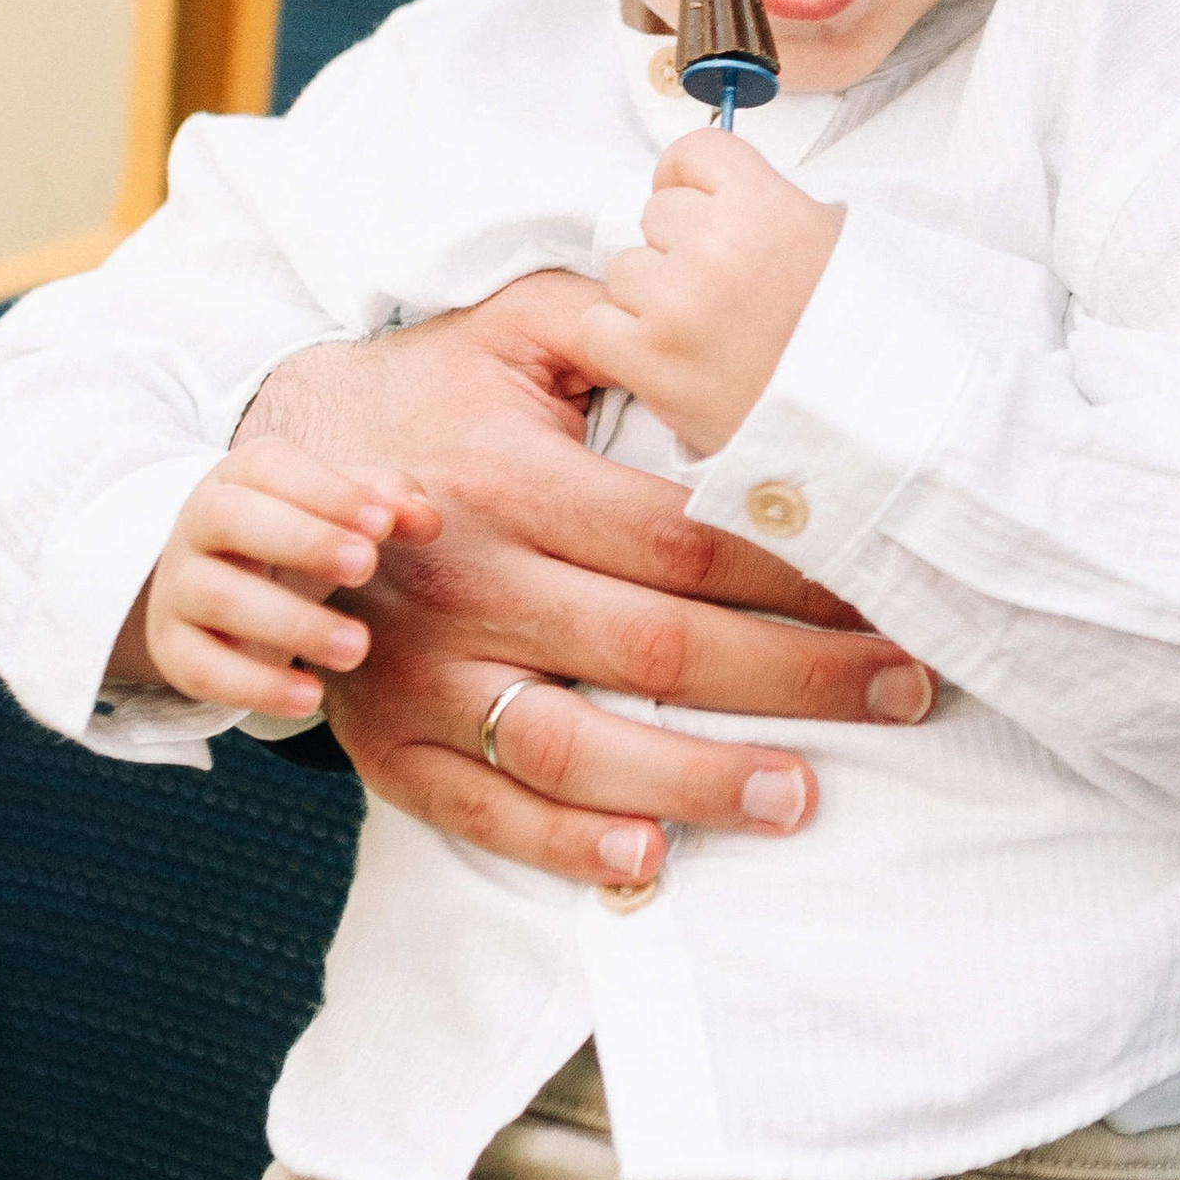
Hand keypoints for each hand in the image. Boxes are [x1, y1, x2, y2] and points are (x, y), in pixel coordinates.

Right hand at [116, 439, 439, 720]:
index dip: (325, 492)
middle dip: (303, 540)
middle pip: (231, 518)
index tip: (382, 524)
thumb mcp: (337, 513)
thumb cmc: (296, 538)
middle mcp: (197, 523)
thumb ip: (384, 505)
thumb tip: (424, 519)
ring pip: (219, 597)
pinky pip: (203, 669)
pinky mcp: (174, 649)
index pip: (269, 467)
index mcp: (241, 477)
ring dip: (291, 623)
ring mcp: (178, 587)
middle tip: (366, 565)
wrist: (214, 591)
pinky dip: (255, 687)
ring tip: (357, 647)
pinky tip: (309, 697)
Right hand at [237, 273, 932, 900]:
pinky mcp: (387, 746)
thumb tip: (724, 317)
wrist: (275, 477)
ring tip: (802, 795)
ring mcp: (420, 677)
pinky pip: (482, 813)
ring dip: (697, 782)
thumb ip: (617, 317)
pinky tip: (651, 862)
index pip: (680, 541)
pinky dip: (564, 849)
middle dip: (796, 679)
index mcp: (509, 482)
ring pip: (576, 748)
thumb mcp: (512, 328)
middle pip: (656, 649)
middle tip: (904, 691)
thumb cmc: (428, 397)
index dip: (793, 573)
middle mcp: (465, 584)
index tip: (887, 591)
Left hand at [570, 132, 845, 458]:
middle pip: (655, 214)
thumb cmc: (860, 334)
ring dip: (652, 296)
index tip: (702, 207)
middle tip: (722, 288)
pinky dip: (625, 342)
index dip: (693, 181)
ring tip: (703, 330)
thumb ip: (774, 204)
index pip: (691, 152)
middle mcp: (715, 247)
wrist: (869, 428)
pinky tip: (670, 358)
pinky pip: (598, 326)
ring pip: (623, 270)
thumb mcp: (841, 240)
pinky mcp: (651, 365)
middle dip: (680, 246)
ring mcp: (677, 307)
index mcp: (764, 205)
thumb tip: (721, 190)